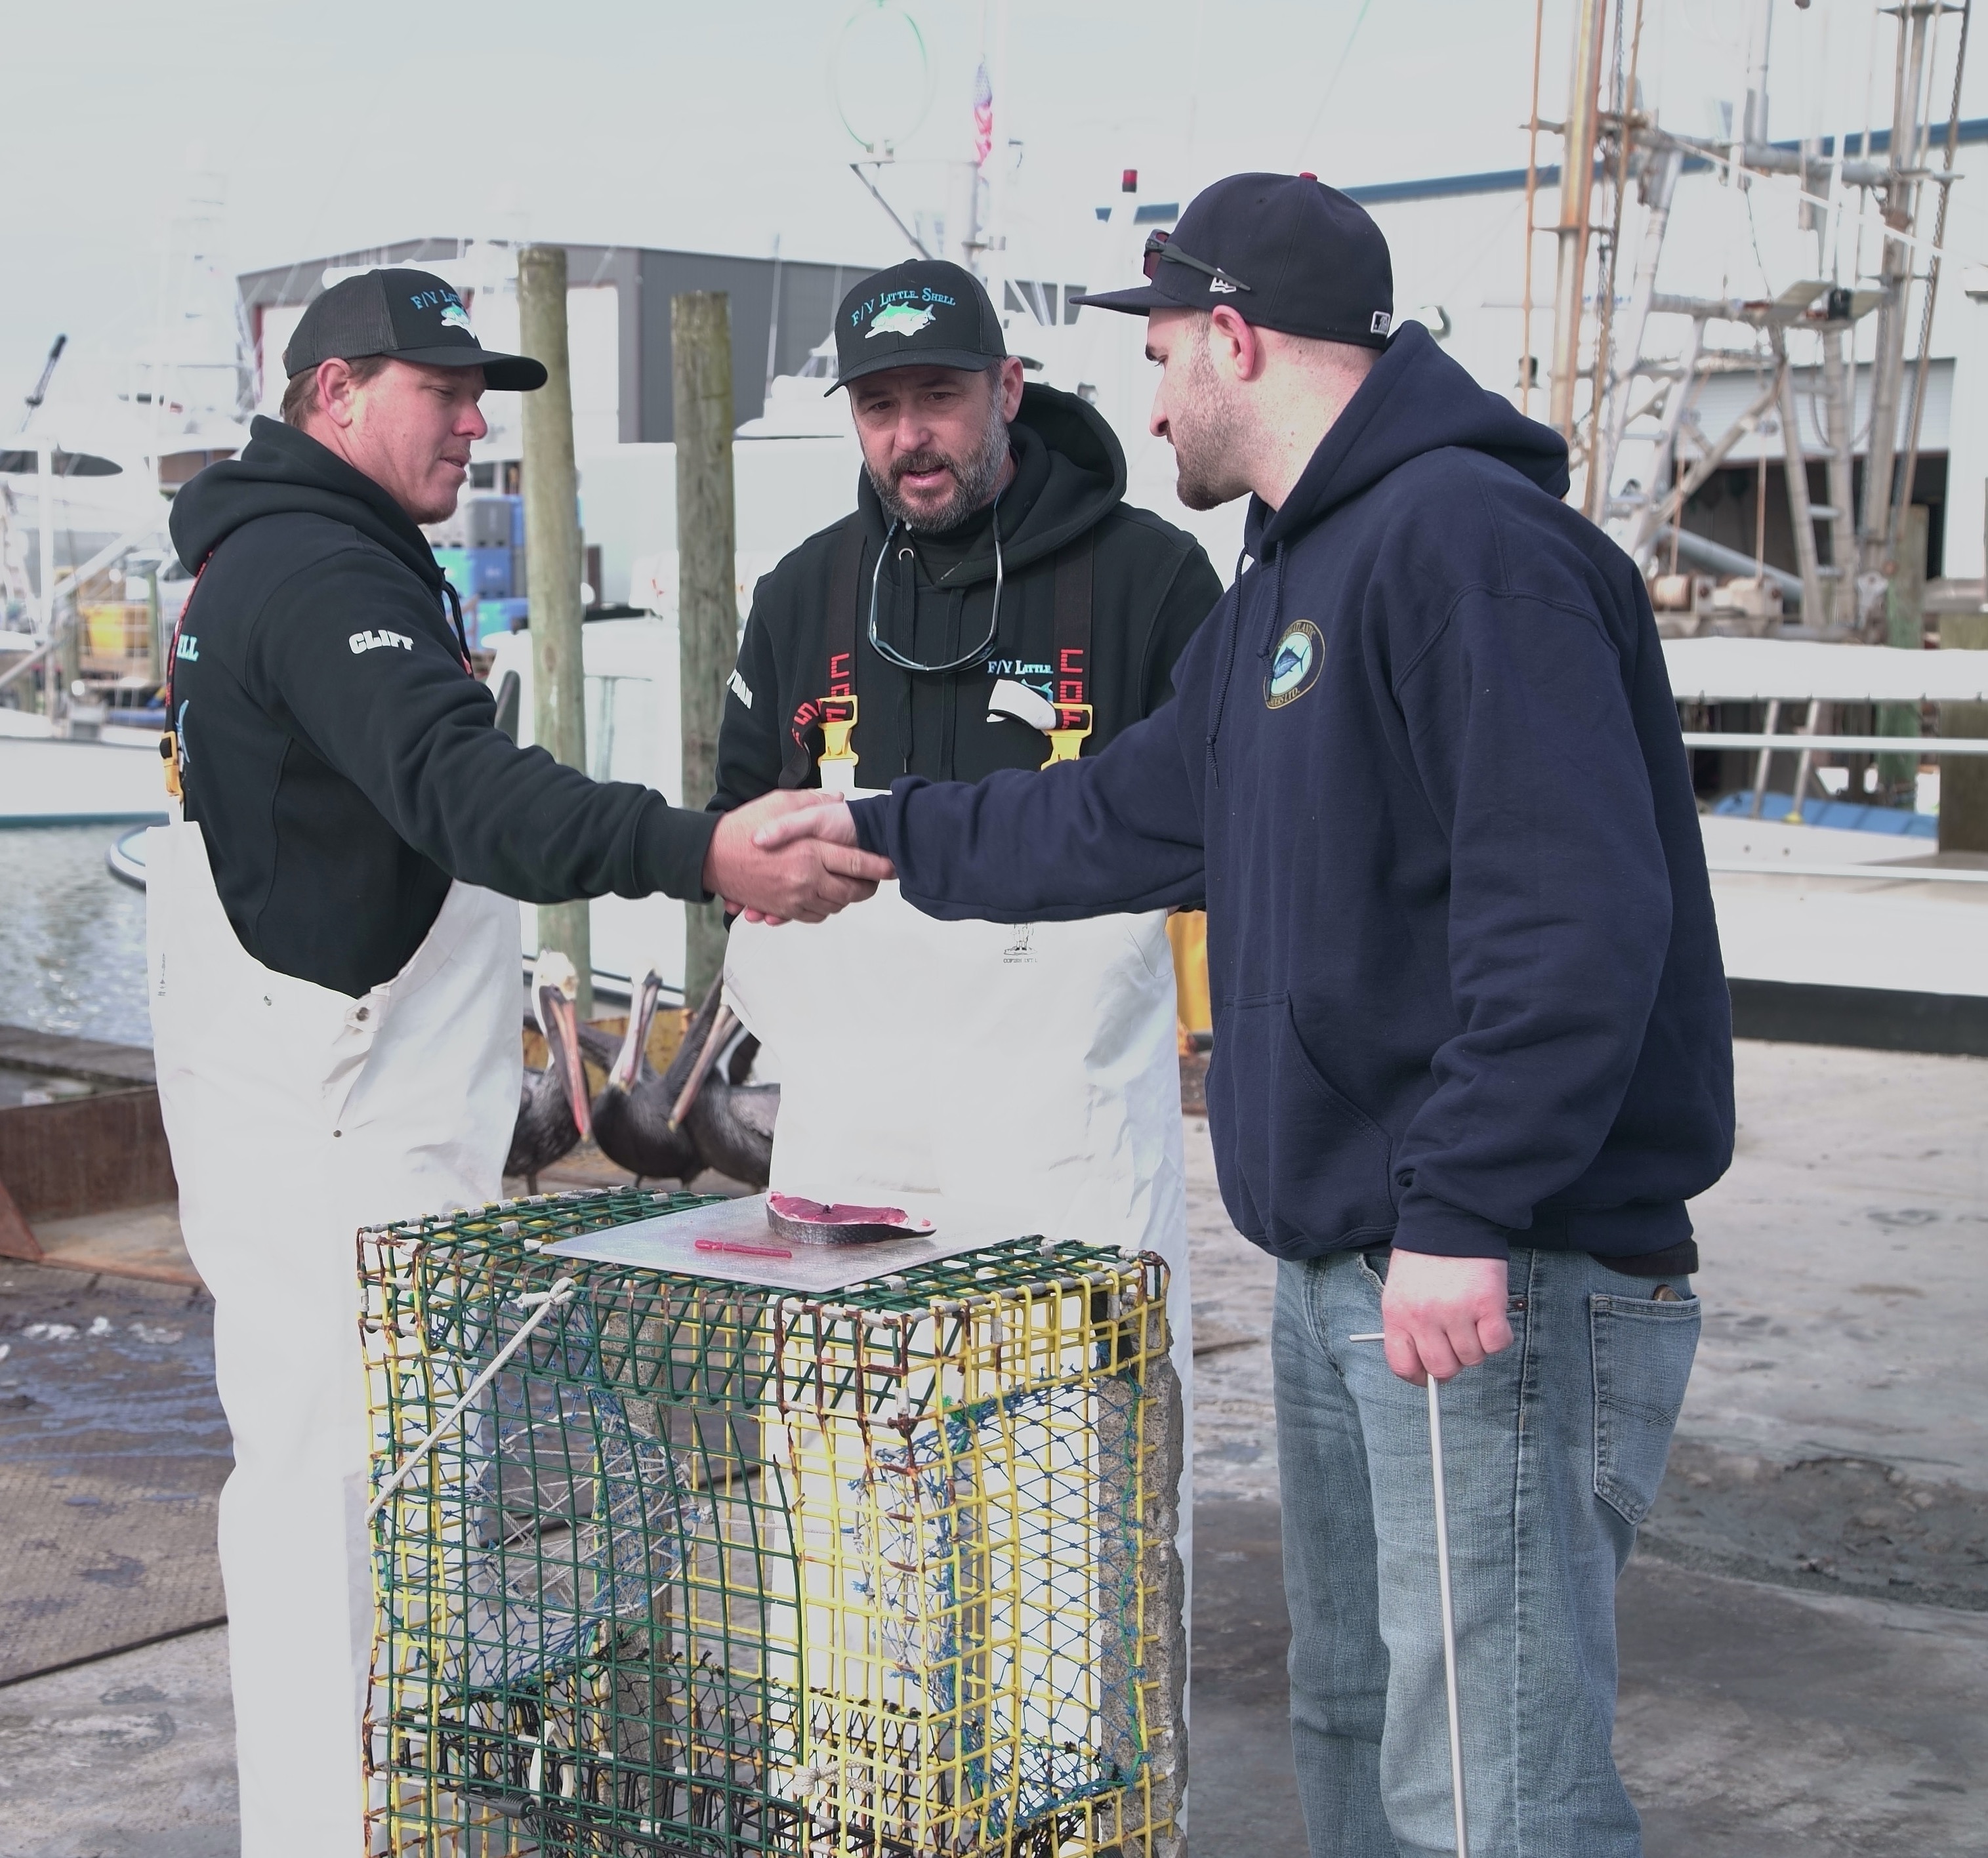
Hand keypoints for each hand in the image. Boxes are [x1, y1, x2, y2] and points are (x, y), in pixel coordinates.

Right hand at [703, 792, 892, 924]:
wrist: (711, 856)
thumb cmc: (743, 827)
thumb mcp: (780, 802)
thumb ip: (814, 802)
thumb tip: (838, 798)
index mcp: (810, 851)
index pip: (857, 864)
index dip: (879, 867)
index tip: (892, 865)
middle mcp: (806, 879)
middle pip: (851, 892)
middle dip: (868, 887)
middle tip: (875, 878)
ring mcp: (794, 898)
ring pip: (835, 906)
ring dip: (847, 898)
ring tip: (852, 885)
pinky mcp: (782, 909)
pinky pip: (814, 916)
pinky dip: (825, 909)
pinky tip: (825, 895)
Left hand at [1379, 1251, 1513, 1386]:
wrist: (1449, 1217)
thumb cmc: (1425, 1255)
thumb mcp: (1401, 1289)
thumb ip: (1408, 1323)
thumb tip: (1424, 1361)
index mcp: (1397, 1313)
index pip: (1402, 1365)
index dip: (1418, 1376)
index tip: (1428, 1375)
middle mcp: (1424, 1317)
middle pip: (1441, 1369)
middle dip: (1453, 1363)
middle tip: (1458, 1344)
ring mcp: (1456, 1312)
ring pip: (1472, 1359)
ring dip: (1477, 1346)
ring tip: (1474, 1320)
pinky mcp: (1487, 1304)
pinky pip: (1497, 1343)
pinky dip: (1499, 1338)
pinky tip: (1492, 1318)